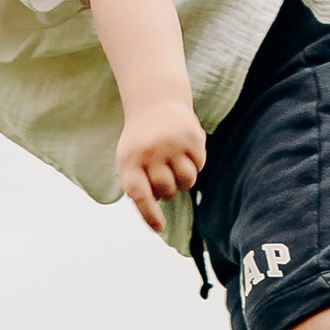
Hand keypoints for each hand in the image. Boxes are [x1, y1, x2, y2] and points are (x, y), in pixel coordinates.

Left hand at [115, 102, 205, 236]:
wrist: (155, 101)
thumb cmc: (140, 141)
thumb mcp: (129, 160)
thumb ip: (138, 188)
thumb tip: (155, 221)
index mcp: (130, 160)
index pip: (140, 194)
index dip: (149, 214)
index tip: (160, 228)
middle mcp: (150, 151)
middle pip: (167, 190)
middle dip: (168, 190)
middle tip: (164, 175)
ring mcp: (172, 143)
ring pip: (187, 181)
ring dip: (184, 180)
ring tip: (175, 165)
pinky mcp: (192, 136)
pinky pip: (200, 166)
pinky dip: (195, 164)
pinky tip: (185, 151)